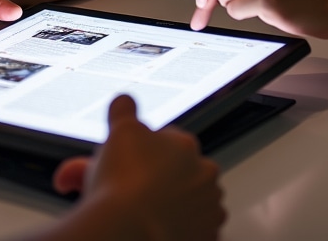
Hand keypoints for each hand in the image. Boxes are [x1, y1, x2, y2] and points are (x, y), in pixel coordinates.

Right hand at [52, 95, 224, 239]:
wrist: (128, 232)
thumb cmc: (124, 182)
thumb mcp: (119, 129)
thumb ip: (124, 109)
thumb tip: (125, 101)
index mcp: (186, 146)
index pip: (166, 143)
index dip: (143, 155)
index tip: (128, 166)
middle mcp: (204, 176)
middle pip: (179, 174)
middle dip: (159, 180)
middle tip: (131, 191)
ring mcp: (208, 211)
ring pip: (188, 204)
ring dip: (171, 206)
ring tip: (142, 212)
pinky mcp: (207, 239)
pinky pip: (193, 231)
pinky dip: (178, 230)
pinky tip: (156, 228)